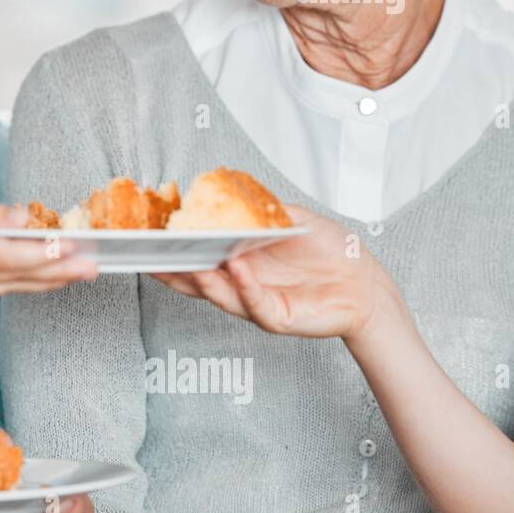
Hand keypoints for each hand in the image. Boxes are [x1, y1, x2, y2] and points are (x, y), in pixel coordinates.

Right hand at [0, 186, 97, 305]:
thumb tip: (22, 219)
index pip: (9, 256)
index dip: (46, 254)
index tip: (76, 248)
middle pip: (18, 277)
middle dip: (60, 271)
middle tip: (95, 266)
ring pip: (11, 287)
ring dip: (48, 279)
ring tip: (82, 271)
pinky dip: (24, 281)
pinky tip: (47, 275)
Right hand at [151, 206, 406, 343]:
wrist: (364, 281)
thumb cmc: (329, 251)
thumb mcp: (291, 219)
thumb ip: (260, 209)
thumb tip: (227, 194)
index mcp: (237, 261)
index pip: (196, 258)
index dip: (172, 250)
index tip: (149, 236)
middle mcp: (240, 285)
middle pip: (196, 281)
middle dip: (172, 269)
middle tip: (150, 254)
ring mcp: (255, 303)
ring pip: (220, 295)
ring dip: (202, 279)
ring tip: (190, 260)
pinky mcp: (276, 319)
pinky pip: (255, 303)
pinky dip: (243, 286)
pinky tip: (237, 267)